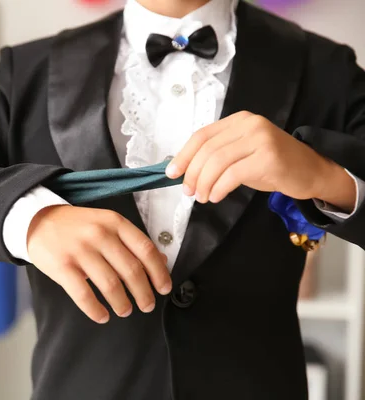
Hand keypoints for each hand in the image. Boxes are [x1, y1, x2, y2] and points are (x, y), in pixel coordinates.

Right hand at [27, 205, 170, 323]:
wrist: (37, 220)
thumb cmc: (76, 226)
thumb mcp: (106, 224)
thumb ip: (132, 241)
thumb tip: (161, 262)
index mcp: (114, 222)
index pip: (145, 249)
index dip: (158, 272)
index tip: (164, 288)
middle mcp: (99, 234)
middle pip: (131, 270)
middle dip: (143, 293)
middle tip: (147, 305)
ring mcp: (79, 250)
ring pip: (110, 285)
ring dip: (122, 303)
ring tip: (125, 310)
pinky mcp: (62, 266)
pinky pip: (84, 295)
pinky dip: (96, 310)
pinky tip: (102, 315)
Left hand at [166, 111, 354, 210]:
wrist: (311, 171)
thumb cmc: (272, 165)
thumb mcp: (241, 153)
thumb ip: (217, 155)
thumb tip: (184, 170)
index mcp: (239, 121)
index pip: (202, 136)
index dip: (183, 155)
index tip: (171, 174)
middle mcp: (249, 125)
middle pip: (207, 150)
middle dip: (192, 174)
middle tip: (189, 192)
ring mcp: (261, 140)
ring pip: (217, 162)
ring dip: (204, 183)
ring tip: (202, 197)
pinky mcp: (269, 159)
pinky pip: (233, 175)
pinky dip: (219, 188)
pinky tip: (216, 197)